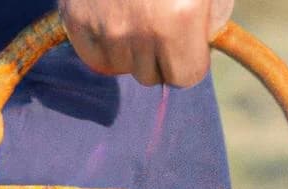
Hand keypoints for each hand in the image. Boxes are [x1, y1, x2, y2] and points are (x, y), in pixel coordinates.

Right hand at [59, 0, 233, 87]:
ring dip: (128, 49)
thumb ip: (212, 17)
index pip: (185, 77)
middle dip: (159, 54)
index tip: (186, 40)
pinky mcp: (75, 18)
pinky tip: (110, 15)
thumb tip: (200, 45)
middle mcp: (140, 29)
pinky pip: (92, 56)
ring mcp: (104, 26)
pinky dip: (101, 43)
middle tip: (157, 19)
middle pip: (151, 76)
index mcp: (179, 19)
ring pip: (120, 67)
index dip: (189, 58)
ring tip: (132, 12)